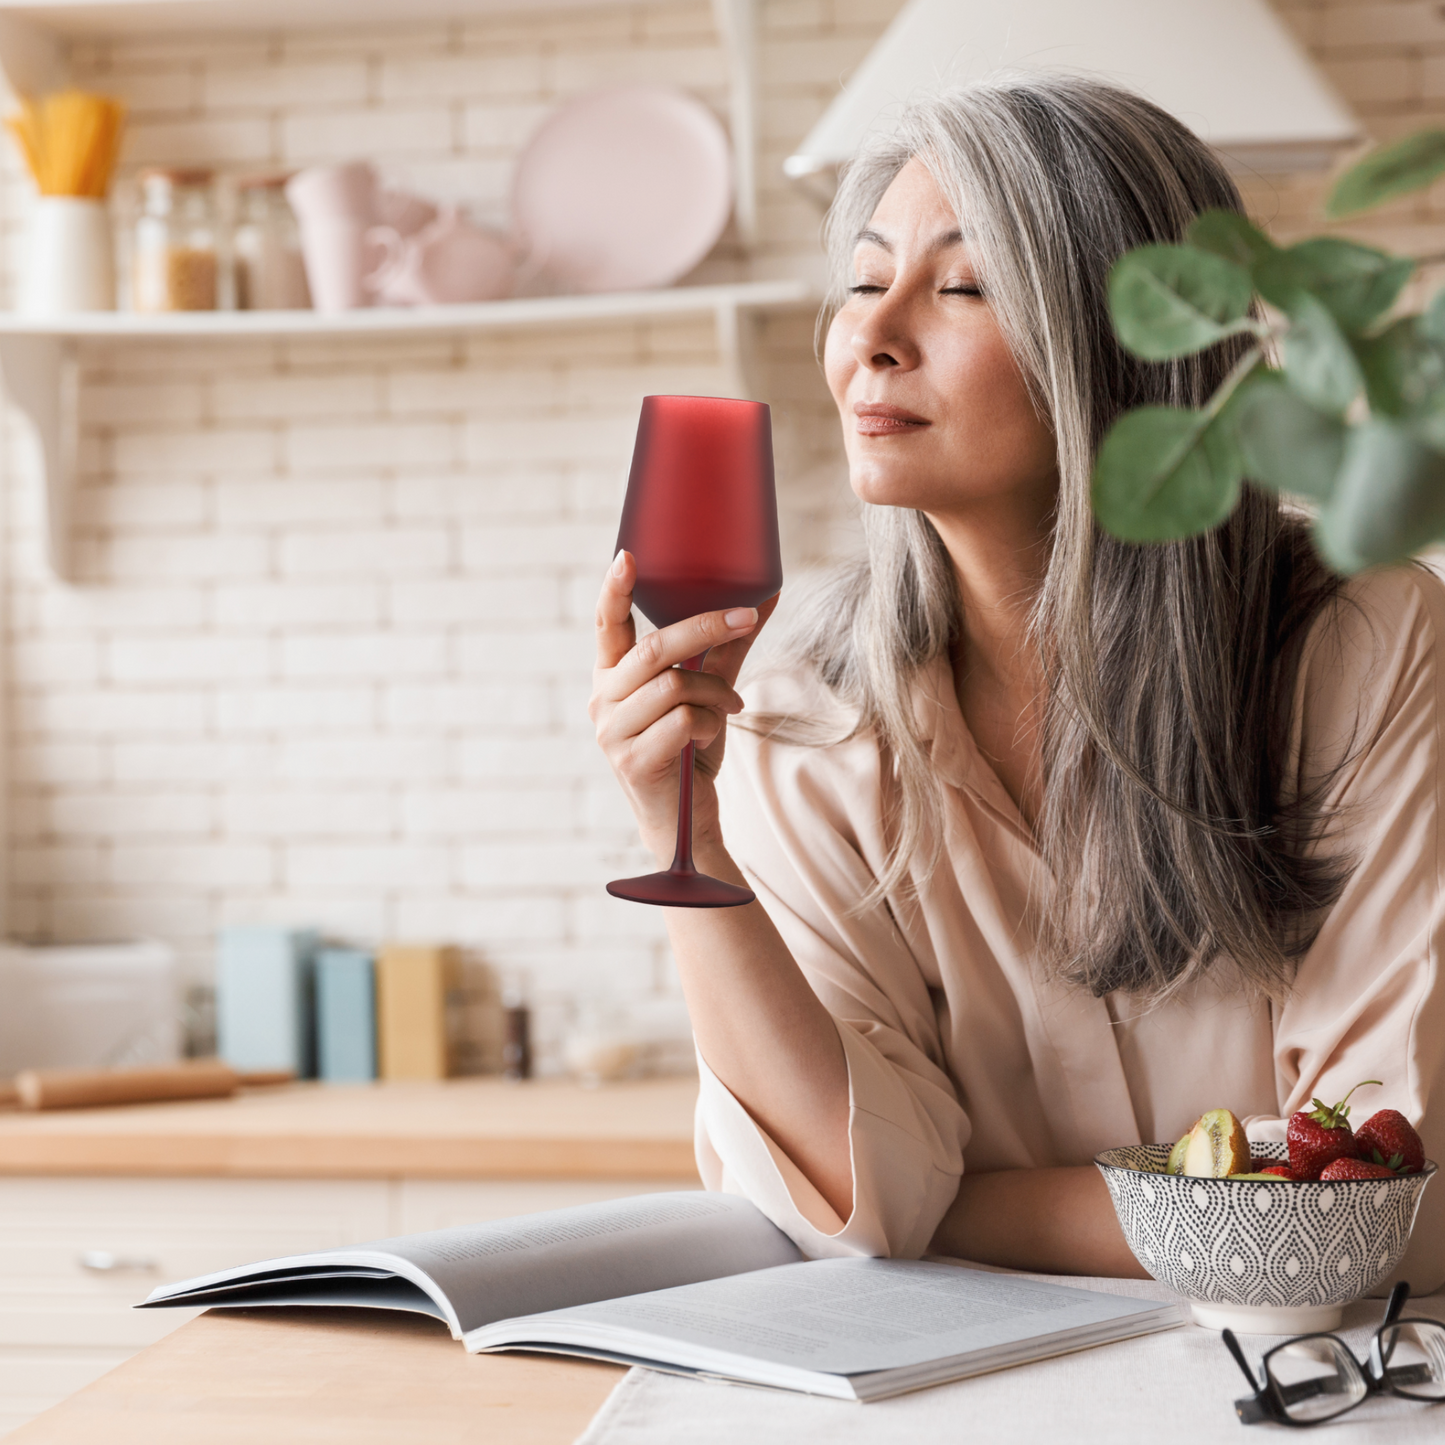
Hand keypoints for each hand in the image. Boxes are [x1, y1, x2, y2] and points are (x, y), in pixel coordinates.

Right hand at [590, 550, 778, 863]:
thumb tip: (761, 598)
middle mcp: (604, 700)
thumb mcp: (707, 693)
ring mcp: (613, 732)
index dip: (613, 591)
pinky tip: (709, 736)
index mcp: (613, 677)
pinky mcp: (632, 760)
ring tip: (730, 709)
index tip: (627, 557)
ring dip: (715, 694)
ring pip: (674, 686)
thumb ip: (726, 648)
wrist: (685, 821)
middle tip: (747, 617)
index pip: (606, 626)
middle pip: (653, 650)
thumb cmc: (690, 751)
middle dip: (705, 628)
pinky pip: (682, 721)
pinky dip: (709, 723)